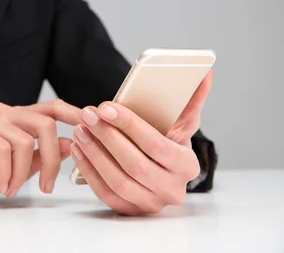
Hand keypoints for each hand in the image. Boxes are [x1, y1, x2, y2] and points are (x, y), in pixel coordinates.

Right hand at [0, 99, 80, 203]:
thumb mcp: (16, 168)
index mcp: (14, 116)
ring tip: (12, 190)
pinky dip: (7, 173)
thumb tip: (72, 143)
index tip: (94, 125)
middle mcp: (1, 111)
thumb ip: (39, 154)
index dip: (75, 114)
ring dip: (23, 173)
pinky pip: (2, 149)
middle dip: (52, 158)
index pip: (51, 108)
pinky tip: (1, 186)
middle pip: (45, 123)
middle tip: (48, 186)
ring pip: (24, 139)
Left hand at [70, 71, 212, 214]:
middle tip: (87, 115)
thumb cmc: (166, 144)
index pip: (155, 144)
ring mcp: (151, 203)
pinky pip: (106, 193)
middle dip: (107, 136)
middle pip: (134, 164)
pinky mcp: (130, 210)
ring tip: (80, 130)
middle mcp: (171, 189)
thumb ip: (190, 102)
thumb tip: (205, 73)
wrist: (159, 173)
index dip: (129, 125)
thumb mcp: (180, 125)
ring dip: (94, 153)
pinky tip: (78, 150)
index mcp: (186, 165)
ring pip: (118, 180)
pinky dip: (89, 171)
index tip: (105, 106)